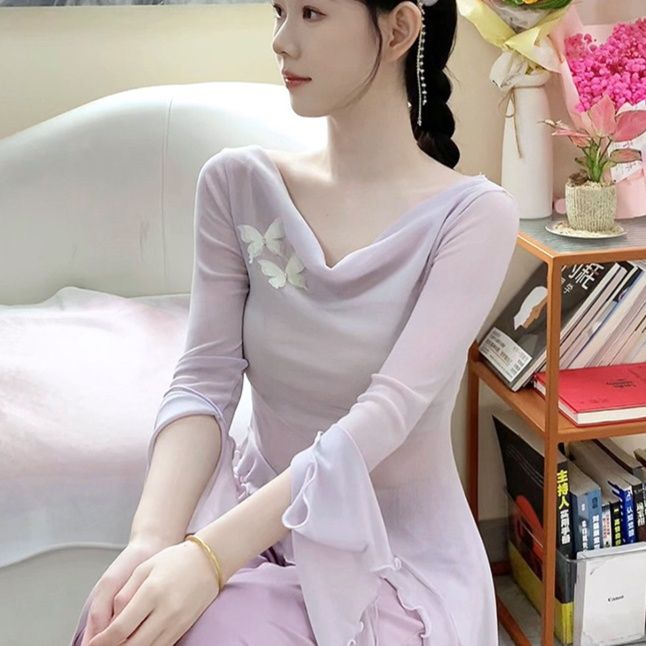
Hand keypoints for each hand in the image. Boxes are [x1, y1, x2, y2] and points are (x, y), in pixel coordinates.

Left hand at [85, 539, 220, 645]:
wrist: (209, 561)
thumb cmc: (175, 560)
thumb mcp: (145, 568)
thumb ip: (125, 594)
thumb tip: (110, 621)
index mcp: (152, 593)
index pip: (120, 628)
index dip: (102, 641)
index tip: (91, 645)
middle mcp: (165, 612)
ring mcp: (176, 623)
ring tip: (117, 645)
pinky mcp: (183, 629)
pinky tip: (135, 644)